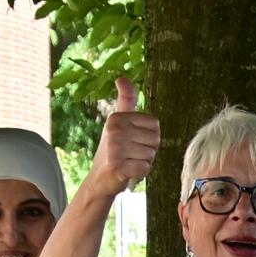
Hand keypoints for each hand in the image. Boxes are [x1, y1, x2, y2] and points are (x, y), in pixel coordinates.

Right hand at [91, 76, 157, 191]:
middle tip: (131, 154)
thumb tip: (122, 77)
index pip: (155, 125)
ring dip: (143, 162)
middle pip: (155, 140)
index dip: (150, 137)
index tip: (134, 141)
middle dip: (148, 151)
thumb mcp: (119, 122)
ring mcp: (115, 148)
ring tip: (129, 162)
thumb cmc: (115, 150)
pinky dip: (140, 173)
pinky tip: (127, 171)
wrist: (100, 179)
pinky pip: (145, 168)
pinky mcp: (117, 166)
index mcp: (117, 117)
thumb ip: (126, 100)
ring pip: (151, 155)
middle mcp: (114, 129)